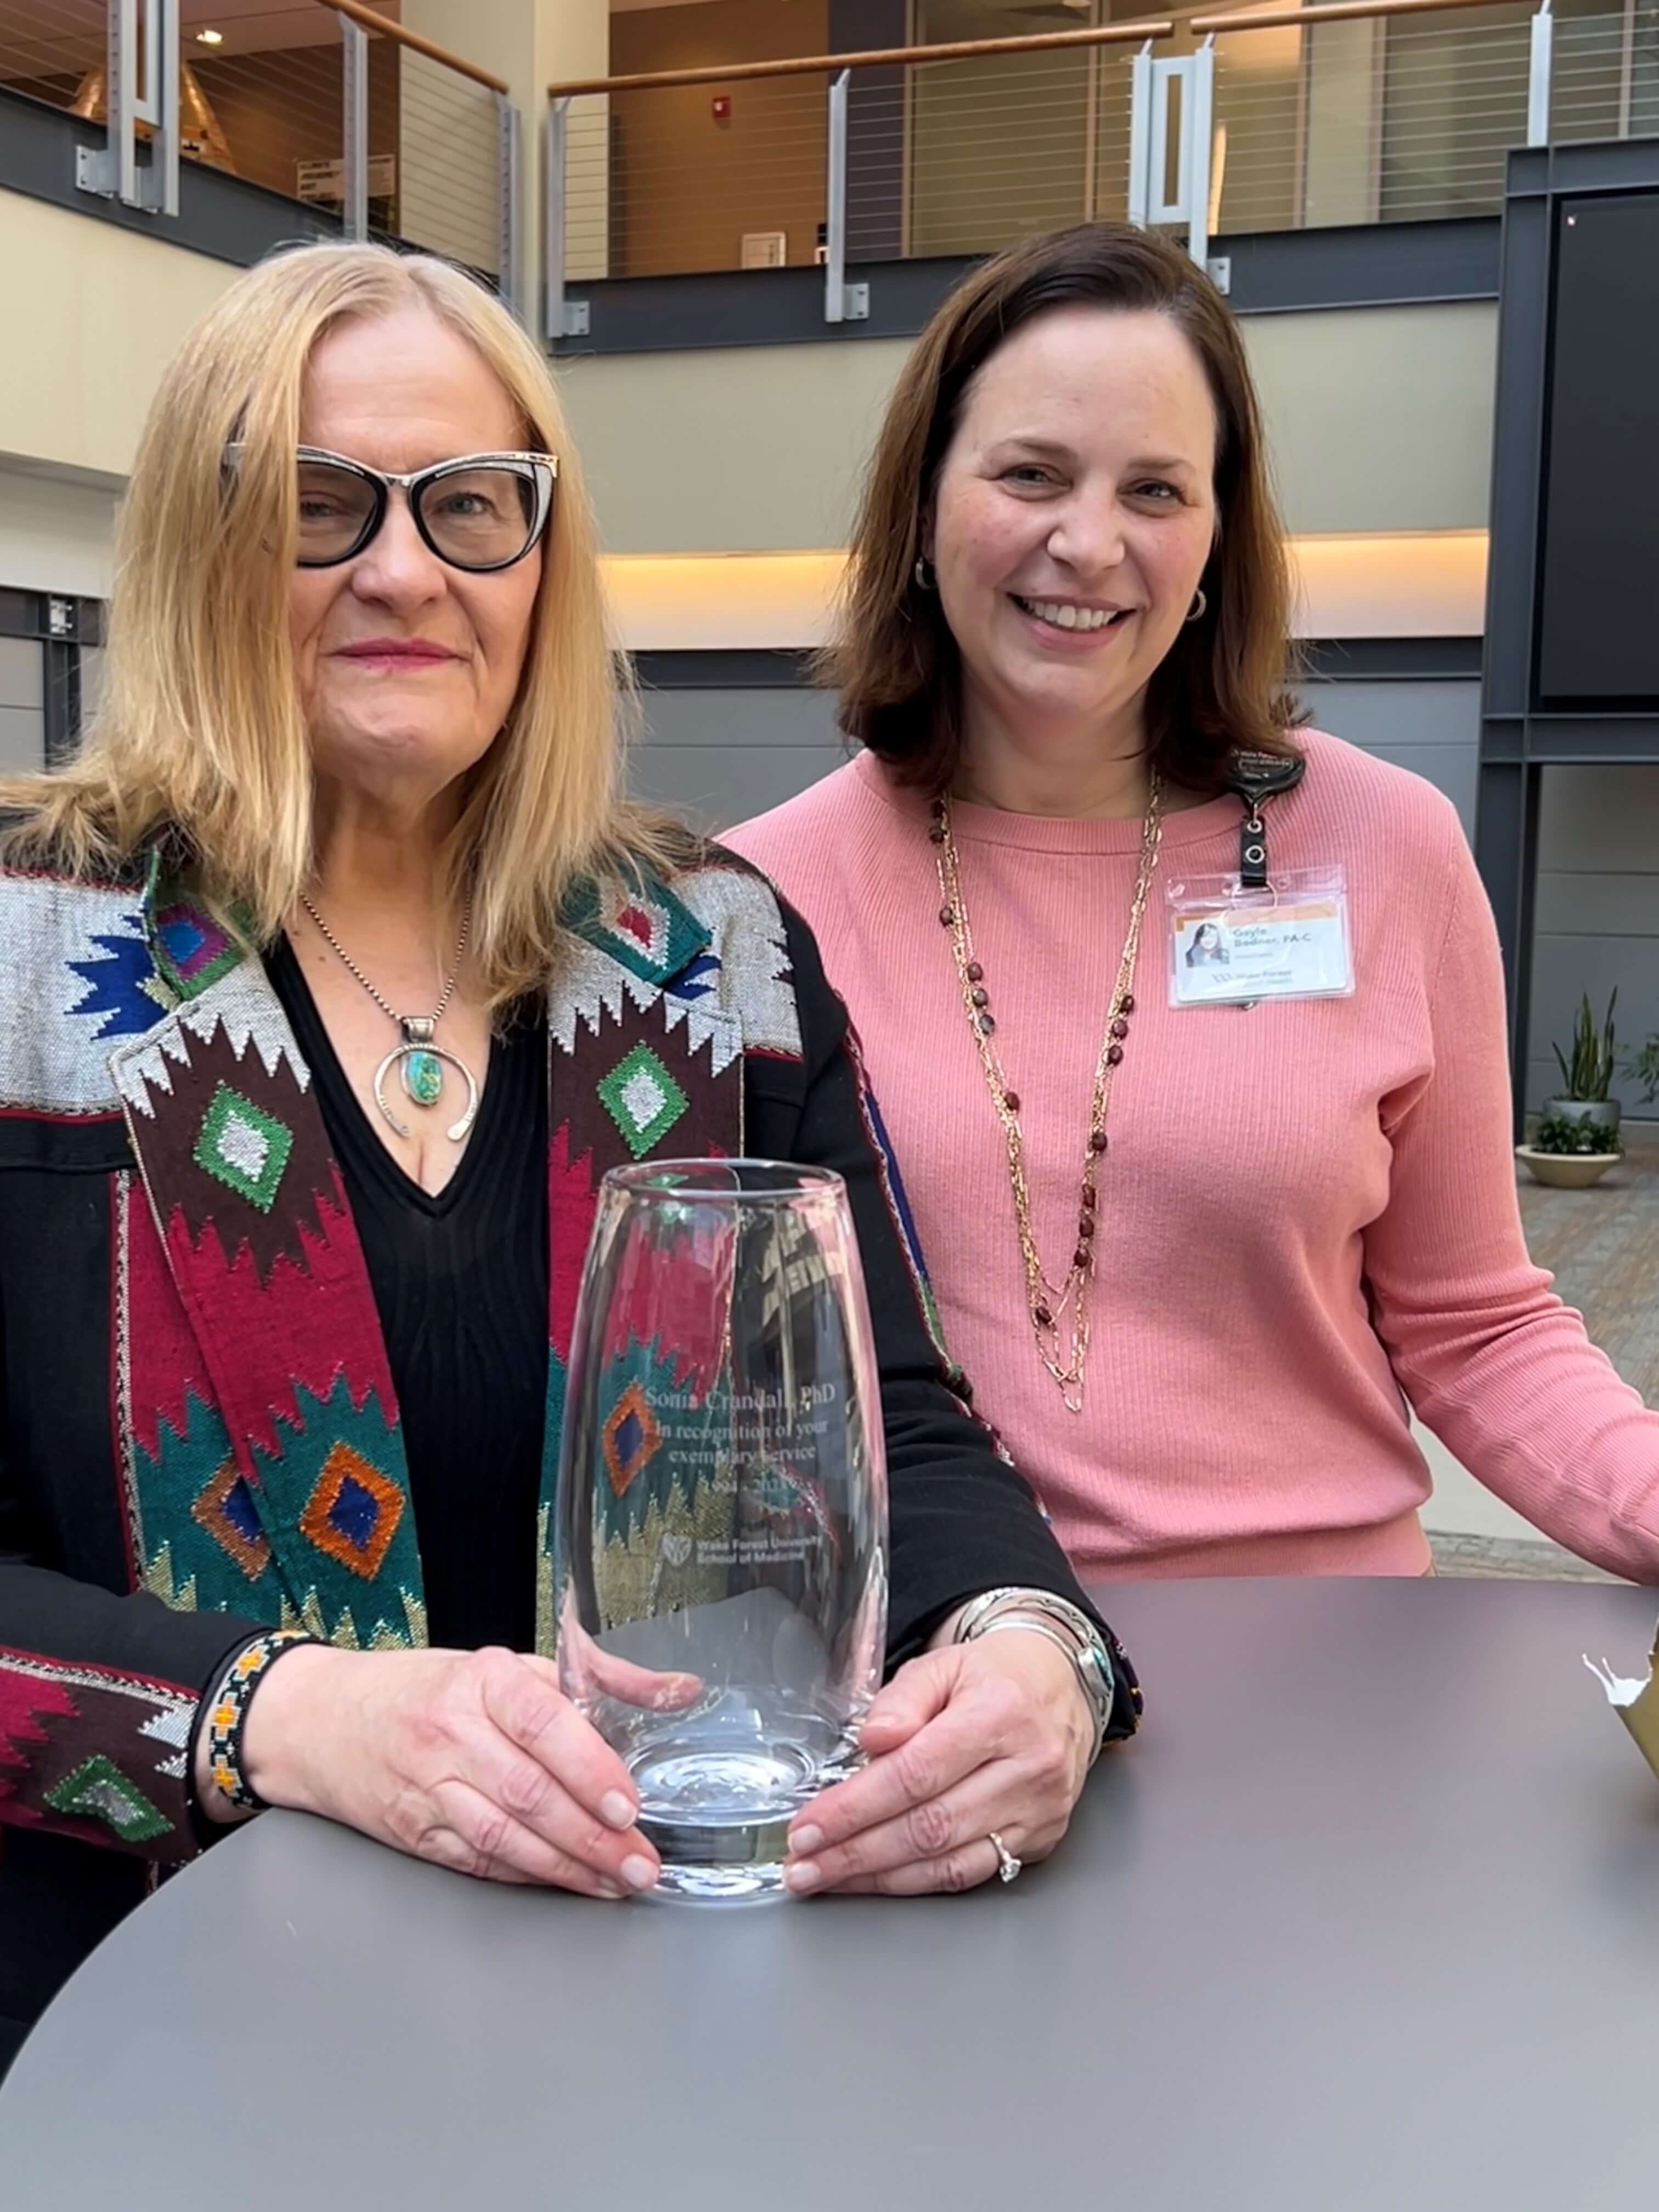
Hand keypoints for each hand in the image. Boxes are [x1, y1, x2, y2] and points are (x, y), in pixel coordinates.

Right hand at [225, 1642, 699, 1897]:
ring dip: (566, 1867)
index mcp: (482, 1680)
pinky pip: (478, 1859)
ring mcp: (427, 1787)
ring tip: (616, 1882)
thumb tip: (681, 1689)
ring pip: (504, 1836)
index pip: (541, 1722)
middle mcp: (451, 1733)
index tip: (629, 1801)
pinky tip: (566, 1884)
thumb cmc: (432, 1689)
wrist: (325, 1721)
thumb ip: (599, 1678)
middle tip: (640, 1862)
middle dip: (592, 1835)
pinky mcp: (416, 1833)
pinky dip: (527, 1876)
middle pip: (528, 1792)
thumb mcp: (511, 1667)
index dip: (588, 1766)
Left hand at [783, 1629, 1093, 1895]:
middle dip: (855, 1852)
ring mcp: (1038, 1811)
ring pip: (947, 1861)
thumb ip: (901, 1699)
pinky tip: (876, 1880)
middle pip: (929, 1826)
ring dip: (877, 1877)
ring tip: (826, 1877)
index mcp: (1000, 1713)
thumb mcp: (943, 1664)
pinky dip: (916, 1882)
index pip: (916, 1773)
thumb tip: (871, 1742)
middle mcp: (1027, 1767)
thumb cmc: (993, 1676)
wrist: (1060, 1687)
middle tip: (803, 1864)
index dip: (855, 1807)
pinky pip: (969, 1874)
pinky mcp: (1040, 1840)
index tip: (808, 1826)